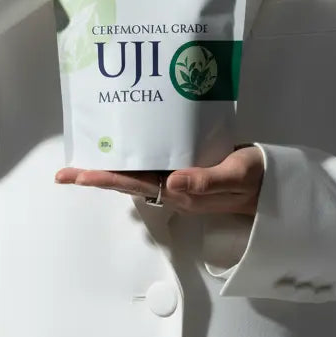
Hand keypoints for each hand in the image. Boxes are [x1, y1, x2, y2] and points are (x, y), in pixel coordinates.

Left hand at [55, 145, 264, 216]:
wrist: (271, 184)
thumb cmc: (255, 178)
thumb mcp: (236, 175)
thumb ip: (206, 180)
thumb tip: (170, 183)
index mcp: (181, 191)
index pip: (133, 185)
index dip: (103, 180)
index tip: (76, 176)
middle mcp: (173, 188)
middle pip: (126, 182)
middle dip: (96, 176)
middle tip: (64, 171)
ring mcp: (178, 180)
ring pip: (136, 174)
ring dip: (111, 167)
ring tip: (86, 155)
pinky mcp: (185, 169)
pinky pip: (151, 164)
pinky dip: (133, 155)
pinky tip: (123, 145)